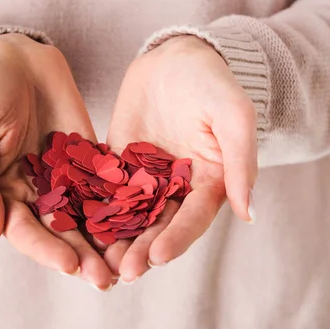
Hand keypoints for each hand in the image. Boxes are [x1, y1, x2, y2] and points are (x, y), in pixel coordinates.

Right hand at [0, 34, 113, 289]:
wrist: (14, 58)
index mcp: (3, 194)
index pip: (26, 232)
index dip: (47, 250)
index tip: (70, 265)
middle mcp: (36, 193)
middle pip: (61, 233)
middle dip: (82, 257)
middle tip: (106, 279)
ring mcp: (65, 178)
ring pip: (86, 217)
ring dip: (104, 242)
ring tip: (126, 263)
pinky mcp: (89, 160)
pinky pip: (105, 186)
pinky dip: (121, 206)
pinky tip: (140, 222)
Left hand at [104, 35, 257, 281]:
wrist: (174, 57)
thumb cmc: (211, 83)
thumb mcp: (233, 115)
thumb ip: (240, 161)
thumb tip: (249, 213)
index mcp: (207, 183)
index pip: (193, 218)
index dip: (177, 239)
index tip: (158, 257)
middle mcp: (175, 188)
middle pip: (159, 226)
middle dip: (142, 250)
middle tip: (124, 271)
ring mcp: (145, 179)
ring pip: (130, 216)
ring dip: (118, 240)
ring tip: (101, 262)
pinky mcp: (118, 165)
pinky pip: (105, 190)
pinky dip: (94, 209)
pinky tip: (80, 226)